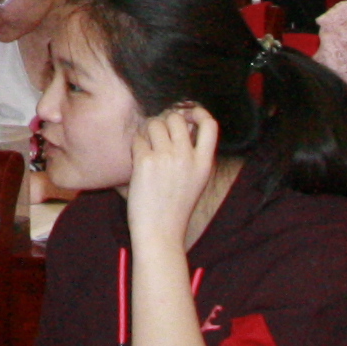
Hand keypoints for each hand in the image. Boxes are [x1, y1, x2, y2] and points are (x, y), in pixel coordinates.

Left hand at [123, 102, 220, 250]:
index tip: (187, 115)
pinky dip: (136, 144)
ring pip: (154, 123)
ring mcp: (166, 158)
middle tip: (158, 133)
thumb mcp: (196, 180)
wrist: (160, 233)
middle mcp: (188, 157)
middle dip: (165, 120)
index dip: (198, 112)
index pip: (210, 124)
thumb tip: (182, 124)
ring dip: (148, 130)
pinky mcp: (146, 162)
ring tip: (147, 146)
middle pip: (176, 117)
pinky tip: (138, 158)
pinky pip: (138, 138)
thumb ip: (193, 154)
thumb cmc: (175, 208)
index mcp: (205, 163)